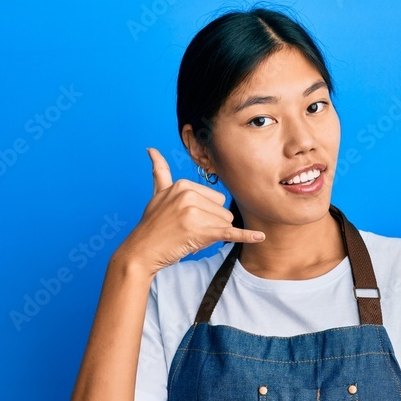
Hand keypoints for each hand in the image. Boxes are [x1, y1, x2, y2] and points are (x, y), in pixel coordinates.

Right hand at [117, 148, 264, 274]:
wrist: (141, 251)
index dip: (206, 214)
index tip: (187, 220)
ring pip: (224, 224)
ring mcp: (194, 213)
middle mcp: (189, 195)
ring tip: (189, 238)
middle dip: (211, 225)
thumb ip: (160, 172)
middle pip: (222, 211)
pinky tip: (259, 236)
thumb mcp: (157, 194)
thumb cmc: (152, 225)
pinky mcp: (200, 232)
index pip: (216, 198)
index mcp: (183, 185)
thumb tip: (151, 149)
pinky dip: (246, 236)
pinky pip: (229, 233)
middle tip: (188, 231)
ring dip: (212, 236)